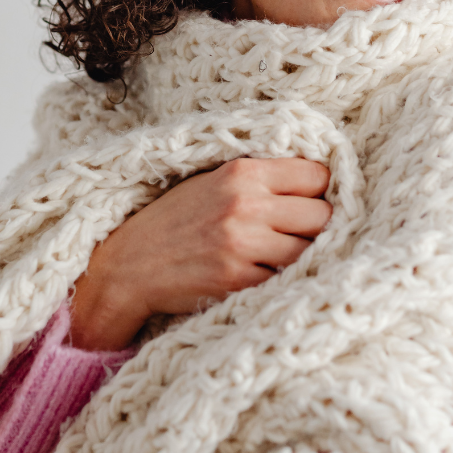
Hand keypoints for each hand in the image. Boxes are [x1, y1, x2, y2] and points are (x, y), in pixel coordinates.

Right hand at [69, 157, 331, 349]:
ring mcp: (244, 244)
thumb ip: (261, 178)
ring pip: (310, 250)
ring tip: (284, 253)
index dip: (319, 190)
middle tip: (300, 232)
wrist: (130, 265)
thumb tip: (318, 185)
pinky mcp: (239, 280)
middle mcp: (247, 204)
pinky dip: (284, 277)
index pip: (316, 175)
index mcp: (243, 172)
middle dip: (317, 225)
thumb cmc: (176, 219)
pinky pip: (286, 278)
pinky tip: (266, 273)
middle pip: (322, 214)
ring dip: (304, 254)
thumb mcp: (214, 181)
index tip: (310, 200)